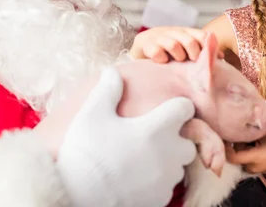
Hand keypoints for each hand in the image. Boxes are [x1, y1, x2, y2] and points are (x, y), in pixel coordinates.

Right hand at [56, 68, 196, 206]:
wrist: (76, 194)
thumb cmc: (86, 151)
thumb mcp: (93, 113)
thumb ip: (108, 89)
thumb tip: (112, 71)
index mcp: (156, 129)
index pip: (185, 109)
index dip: (176, 107)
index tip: (164, 110)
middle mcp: (168, 154)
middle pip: (189, 143)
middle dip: (176, 139)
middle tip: (151, 138)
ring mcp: (165, 180)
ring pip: (179, 167)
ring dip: (168, 161)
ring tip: (141, 159)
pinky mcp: (159, 200)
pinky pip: (167, 187)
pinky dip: (158, 182)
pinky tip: (136, 177)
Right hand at [130, 26, 221, 62]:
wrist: (139, 51)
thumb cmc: (166, 53)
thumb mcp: (184, 50)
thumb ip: (200, 51)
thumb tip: (222, 57)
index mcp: (184, 32)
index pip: (201, 36)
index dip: (208, 48)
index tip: (210, 61)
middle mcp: (172, 32)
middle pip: (189, 41)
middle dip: (193, 54)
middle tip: (191, 62)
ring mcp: (158, 37)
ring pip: (174, 45)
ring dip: (178, 56)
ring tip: (176, 62)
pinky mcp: (145, 44)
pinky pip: (156, 51)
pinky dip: (161, 58)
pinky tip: (161, 62)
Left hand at [226, 130, 265, 173]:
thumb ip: (254, 127)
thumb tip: (242, 116)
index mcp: (254, 158)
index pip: (232, 157)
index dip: (226, 147)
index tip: (225, 134)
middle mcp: (251, 167)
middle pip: (235, 155)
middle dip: (235, 143)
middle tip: (239, 129)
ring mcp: (253, 169)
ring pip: (240, 156)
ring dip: (241, 146)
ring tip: (249, 135)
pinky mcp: (256, 169)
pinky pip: (245, 158)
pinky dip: (246, 150)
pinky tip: (253, 142)